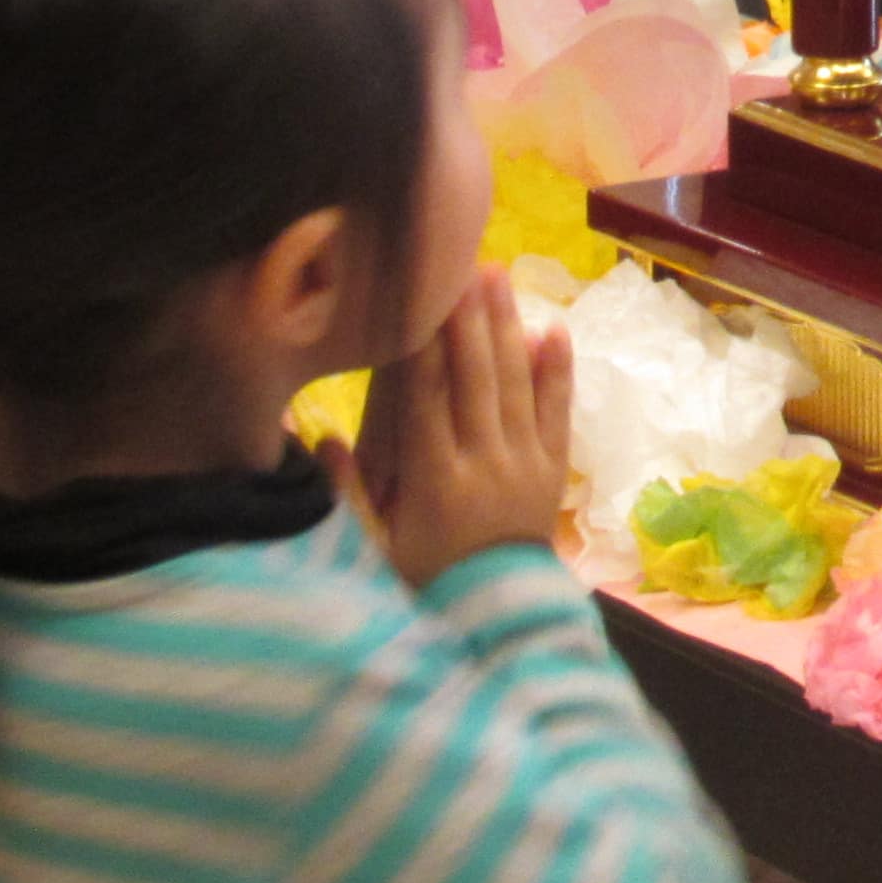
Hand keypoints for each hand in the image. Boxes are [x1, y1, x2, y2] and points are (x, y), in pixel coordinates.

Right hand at [334, 270, 575, 589]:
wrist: (498, 621)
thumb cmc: (426, 584)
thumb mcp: (375, 552)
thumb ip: (350, 497)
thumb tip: (323, 440)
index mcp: (434, 480)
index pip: (425, 398)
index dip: (422, 344)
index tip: (418, 295)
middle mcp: (483, 461)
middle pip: (473, 377)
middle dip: (467, 317)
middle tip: (462, 261)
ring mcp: (524, 463)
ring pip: (515, 384)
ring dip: (507, 326)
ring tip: (500, 276)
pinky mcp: (553, 470)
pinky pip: (557, 413)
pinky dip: (557, 371)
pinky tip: (554, 329)